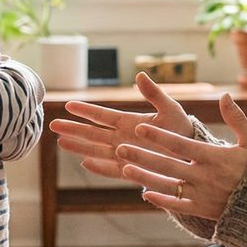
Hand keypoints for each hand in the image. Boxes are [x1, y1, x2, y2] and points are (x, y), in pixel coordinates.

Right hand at [51, 72, 193, 181]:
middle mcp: (122, 138)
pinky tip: (84, 163)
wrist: (193, 154)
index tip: (68, 105)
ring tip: (61, 142)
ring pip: (96, 150)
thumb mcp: (170, 108)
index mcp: (129, 121)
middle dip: (73, 129)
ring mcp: (125, 155)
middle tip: (52, 125)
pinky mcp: (132, 170)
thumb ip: (154, 94)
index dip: (85, 110)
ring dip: (79, 147)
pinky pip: (112, 170)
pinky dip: (99, 167)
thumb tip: (140, 75)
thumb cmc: (182, 129)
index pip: (102, 115)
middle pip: (92, 133)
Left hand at [117, 92, 246, 220]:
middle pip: (167, 165)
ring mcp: (202, 195)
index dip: (159, 136)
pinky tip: (145, 194)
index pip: (180, 144)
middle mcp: (204, 177)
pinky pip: (178, 205)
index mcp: (215, 157)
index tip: (140, 127)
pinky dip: (161, 200)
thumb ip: (236, 119)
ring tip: (124, 169)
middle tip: (120, 148)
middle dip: (142, 155)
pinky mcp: (203, 210)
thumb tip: (224, 95)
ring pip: (167, 185)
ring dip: (145, 177)